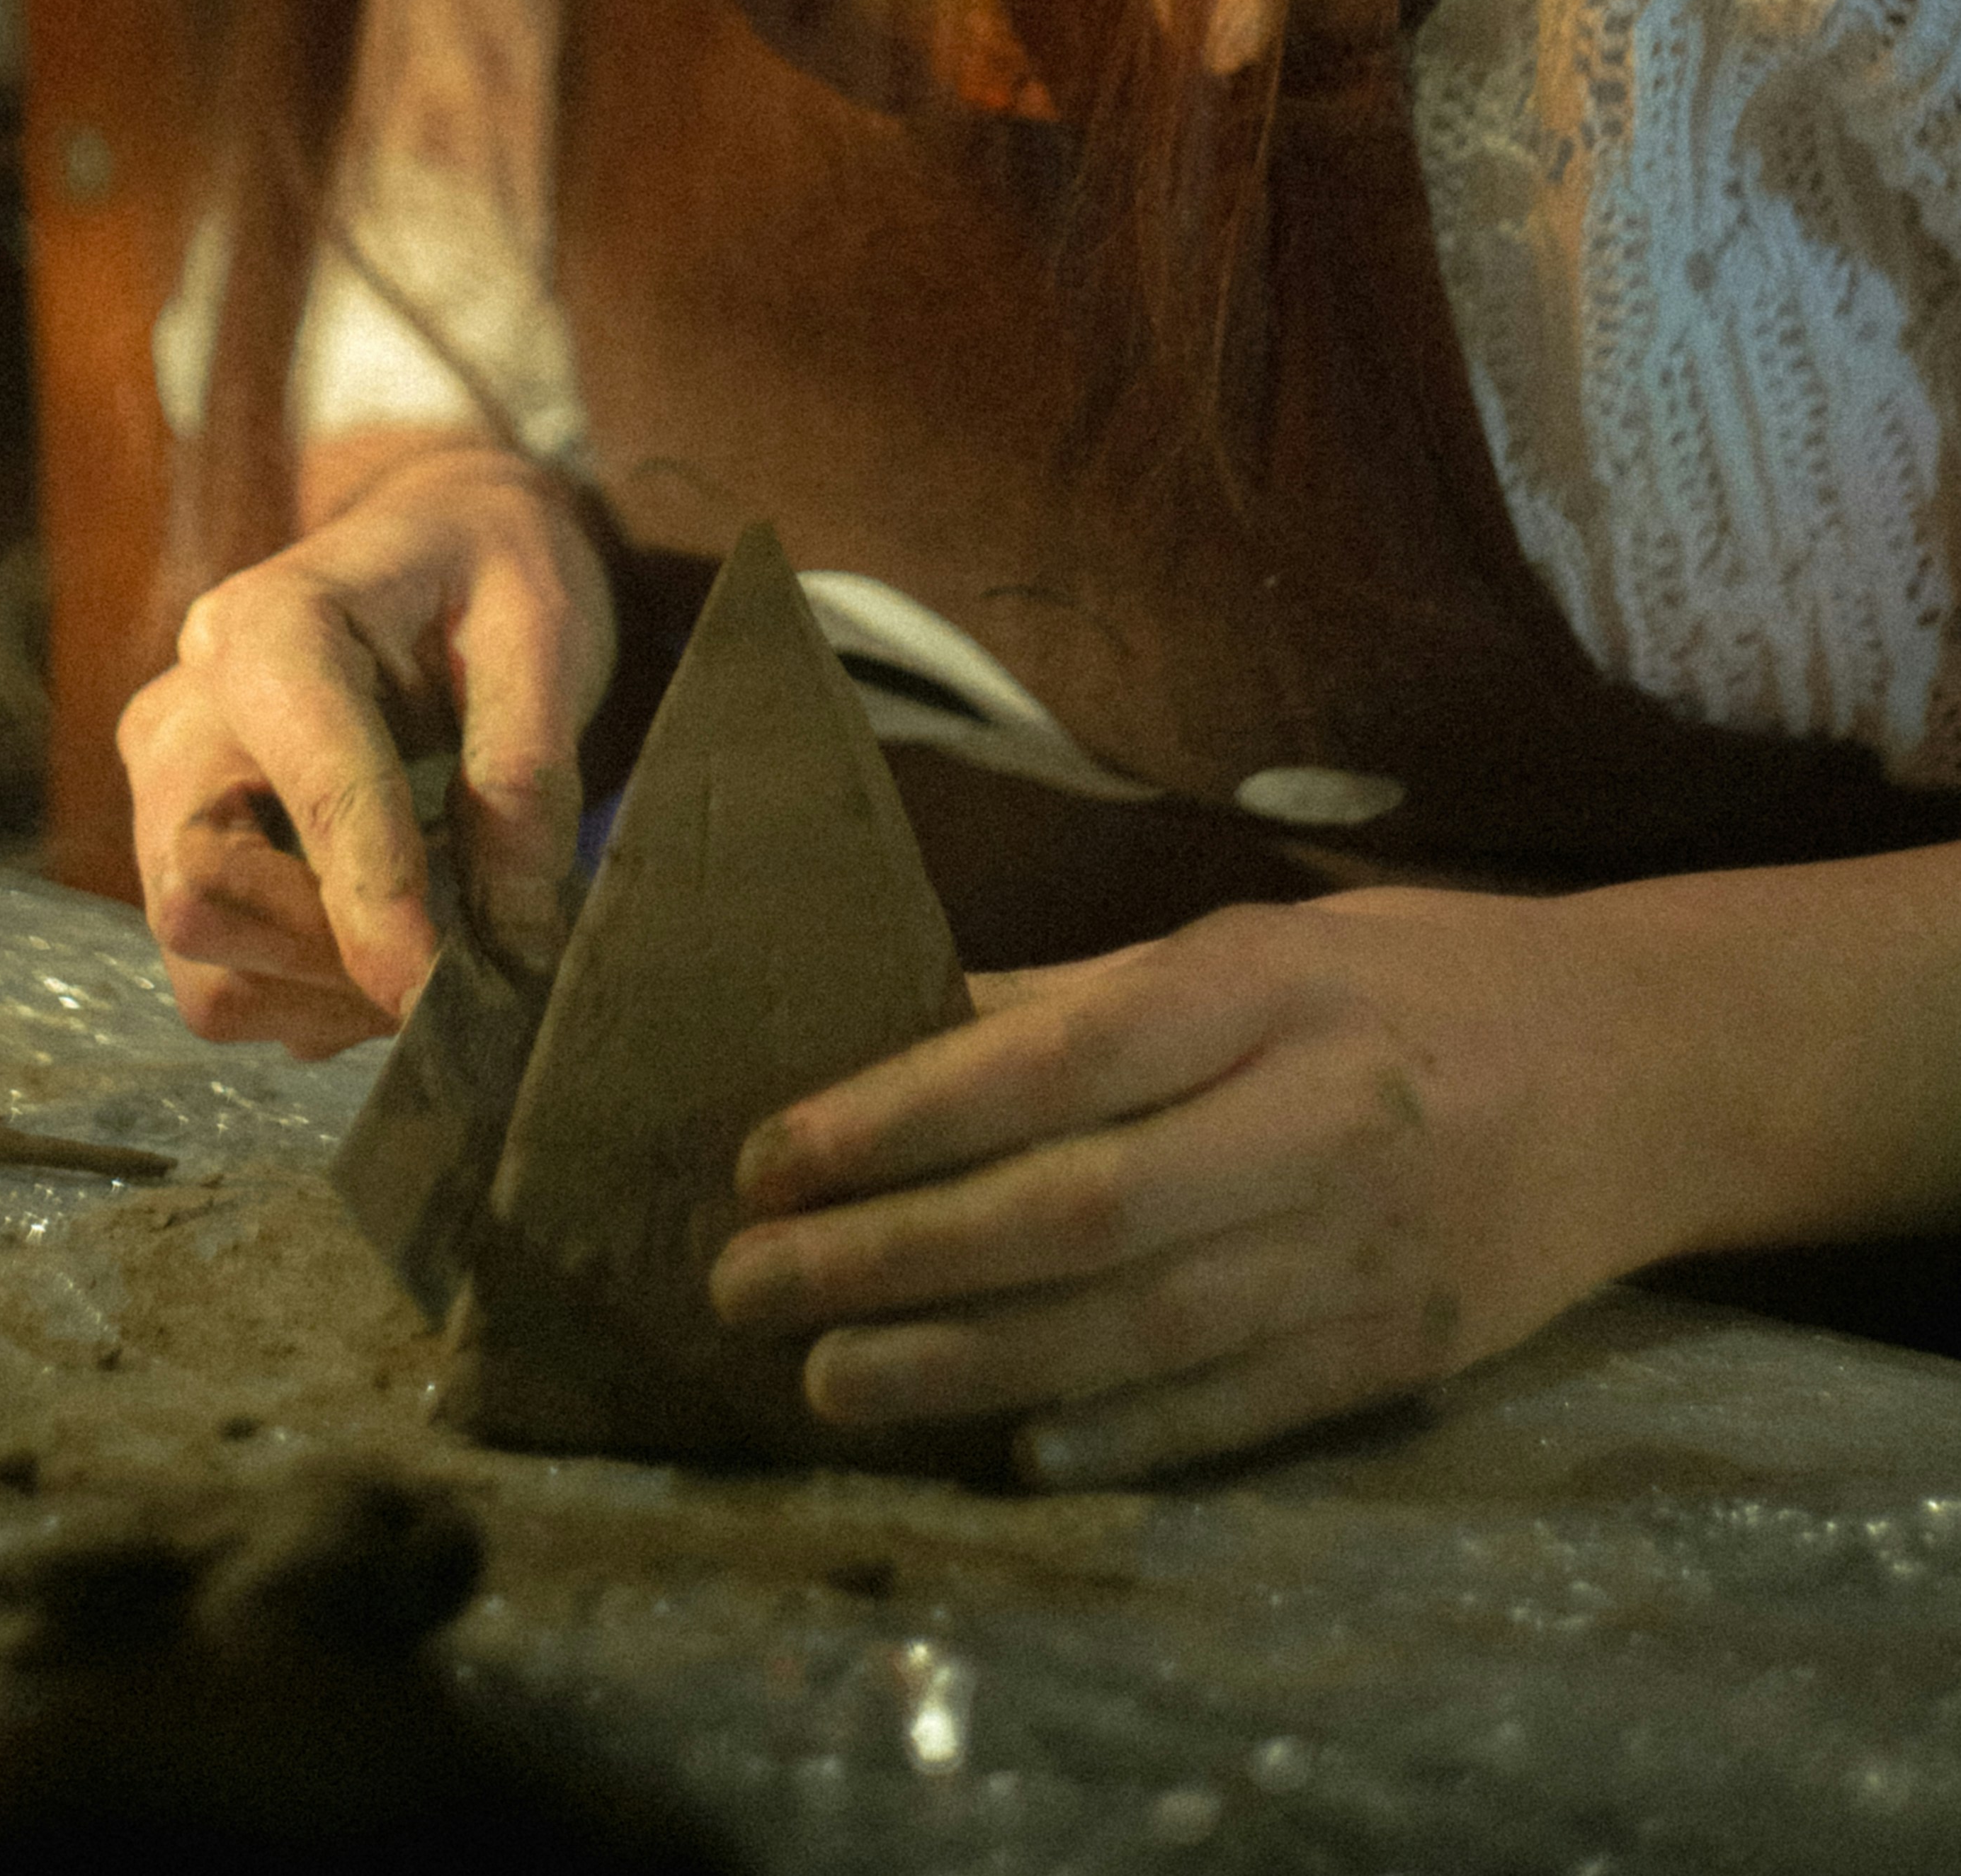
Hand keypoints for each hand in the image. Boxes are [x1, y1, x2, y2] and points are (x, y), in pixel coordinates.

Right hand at [119, 438, 614, 1056]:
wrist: (438, 542)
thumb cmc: (490, 573)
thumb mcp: (543, 633)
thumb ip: (529, 771)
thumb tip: (513, 932)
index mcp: (270, 628)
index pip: (310, 794)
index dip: (376, 905)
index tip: (444, 987)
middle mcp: (185, 712)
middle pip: (202, 896)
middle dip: (332, 960)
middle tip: (452, 968)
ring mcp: (166, 792)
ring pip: (201, 966)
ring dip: (324, 998)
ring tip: (434, 957)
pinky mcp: (176, 855)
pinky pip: (218, 983)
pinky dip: (307, 1002)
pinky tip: (389, 943)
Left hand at [709, 885, 1692, 1480]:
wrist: (1640, 1068)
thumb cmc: (1413, 979)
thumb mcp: (1259, 939)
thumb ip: (1085, 992)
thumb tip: (899, 1024)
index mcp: (1271, 986)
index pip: (1060, 1059)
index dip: (904, 1114)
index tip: (769, 1155)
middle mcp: (1319, 1118)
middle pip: (1082, 1209)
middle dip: (896, 1256)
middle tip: (749, 1288)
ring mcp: (1368, 1251)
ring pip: (1141, 1329)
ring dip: (969, 1366)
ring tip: (831, 1382)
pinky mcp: (1405, 1354)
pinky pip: (1239, 1409)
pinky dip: (1120, 1438)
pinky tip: (1011, 1451)